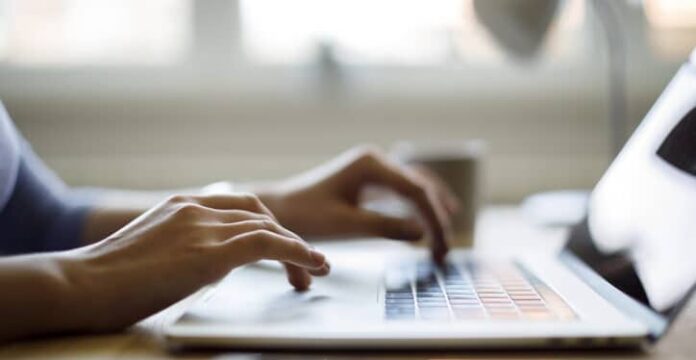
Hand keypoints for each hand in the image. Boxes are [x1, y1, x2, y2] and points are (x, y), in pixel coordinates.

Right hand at [62, 194, 328, 331]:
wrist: (78, 285)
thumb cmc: (104, 280)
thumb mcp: (150, 252)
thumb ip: (182, 247)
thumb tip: (204, 264)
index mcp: (181, 205)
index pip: (239, 207)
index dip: (267, 226)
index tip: (281, 248)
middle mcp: (195, 208)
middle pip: (259, 214)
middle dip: (286, 237)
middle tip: (303, 266)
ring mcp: (201, 227)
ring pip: (269, 228)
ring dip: (299, 250)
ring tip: (316, 271)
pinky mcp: (208, 252)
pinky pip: (268, 245)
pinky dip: (297, 253)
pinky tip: (312, 265)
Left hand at [257, 146, 454, 262]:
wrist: (279, 209)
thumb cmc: (306, 215)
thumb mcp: (346, 225)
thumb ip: (385, 227)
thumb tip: (423, 234)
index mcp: (370, 164)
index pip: (416, 191)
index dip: (434, 220)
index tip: (442, 248)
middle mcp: (375, 160)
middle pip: (421, 186)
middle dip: (437, 217)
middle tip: (446, 249)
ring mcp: (373, 168)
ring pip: (416, 186)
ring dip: (432, 210)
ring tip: (448, 235)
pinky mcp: (369, 180)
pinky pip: (404, 190)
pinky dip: (419, 207)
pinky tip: (431, 221)